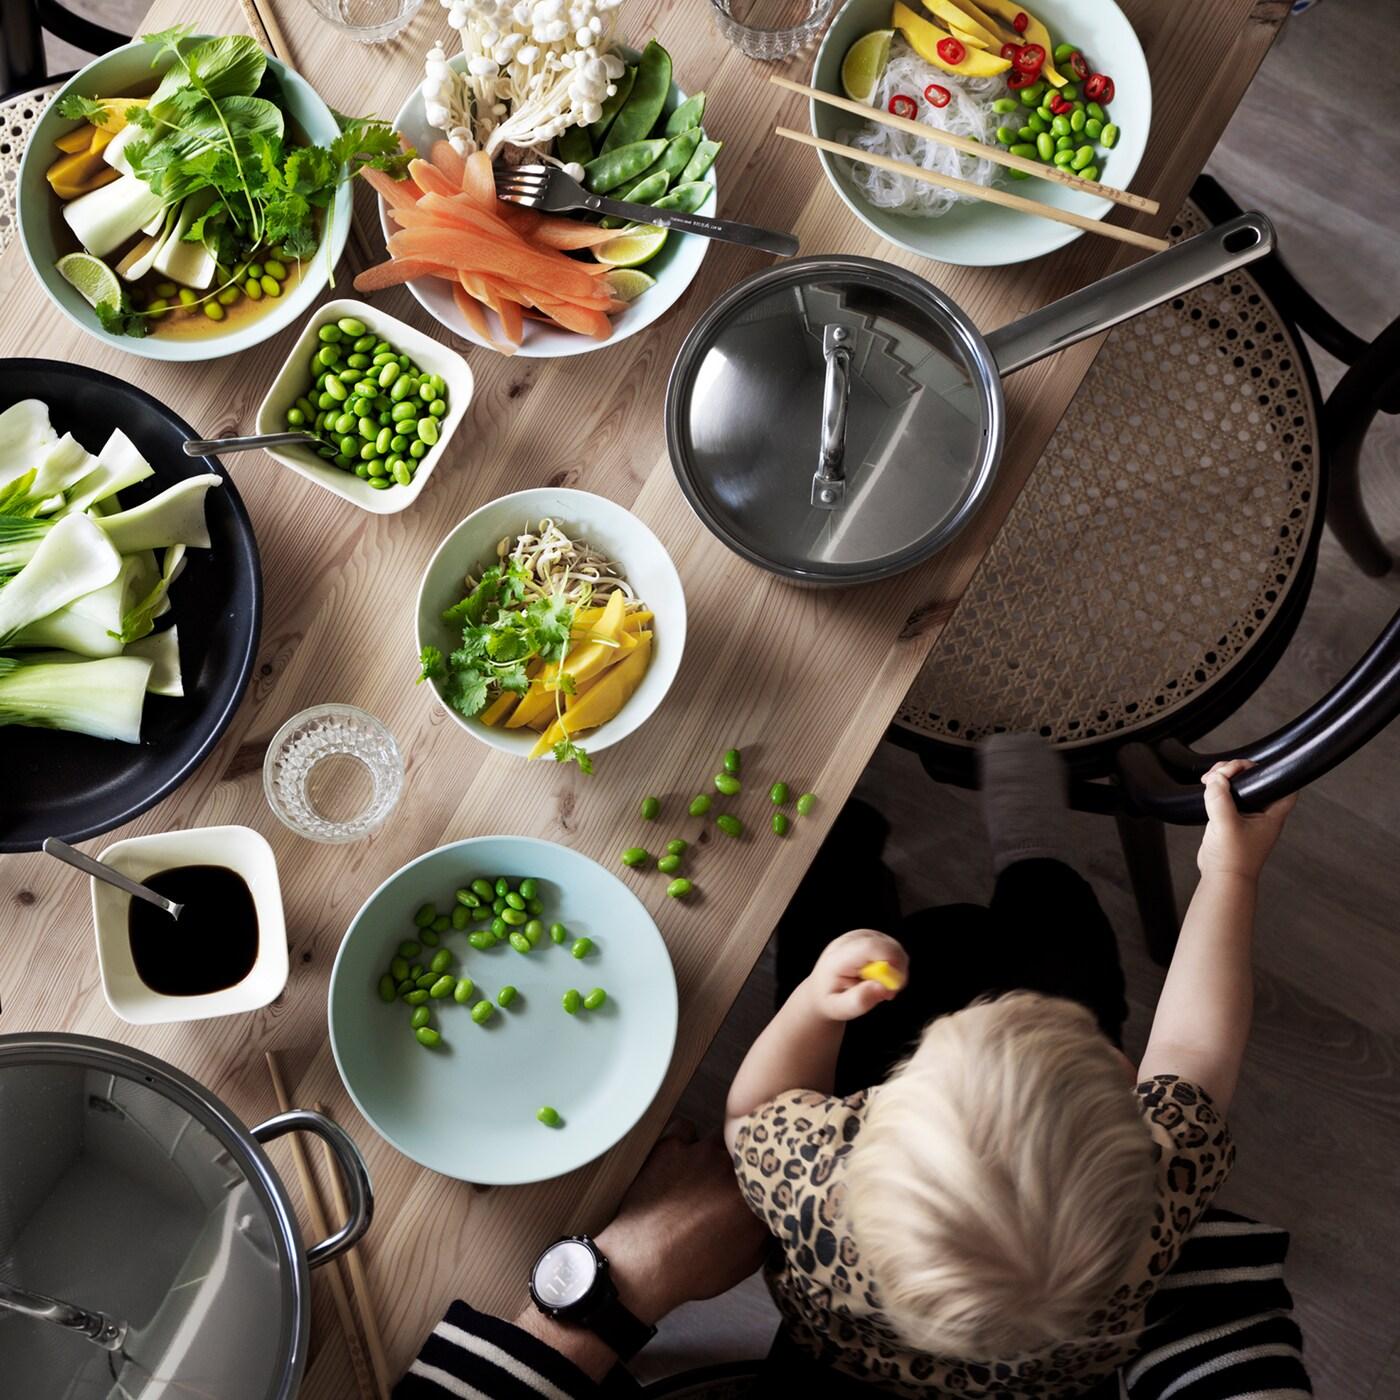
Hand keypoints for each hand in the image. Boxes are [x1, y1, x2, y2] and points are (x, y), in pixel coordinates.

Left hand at [594, 1127, 766, 1325]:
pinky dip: (684, 1141)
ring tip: (704, 1171)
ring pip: (720, 1132)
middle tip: (733, 1176)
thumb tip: (774, 1212)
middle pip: (750, 1144)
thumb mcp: (748, 1261)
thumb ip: (769, 1228)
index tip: (764, 1178)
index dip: (771, 1171)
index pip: (777, 1169)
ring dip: (717, 1148)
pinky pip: (685, 1129)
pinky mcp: (672, 1145)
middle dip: (746, 1156)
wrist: (644, 1263)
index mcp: (757, 1195)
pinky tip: (679, 1160)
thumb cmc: (693, 1269)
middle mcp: (734, 1167)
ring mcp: (702, 1152)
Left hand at [804, 929, 907, 1021]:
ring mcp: (859, 936)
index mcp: (838, 957)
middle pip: (887, 944)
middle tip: (890, 992)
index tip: (896, 984)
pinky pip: (891, 947)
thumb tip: (882, 987)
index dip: (891, 961)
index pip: (870, 947)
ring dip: (895, 969)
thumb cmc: (830, 999)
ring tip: (881, 987)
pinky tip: (881, 978)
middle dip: (897, 969)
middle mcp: (848, 941)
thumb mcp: (840, 1008)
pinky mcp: (868, 937)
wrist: (820, 990)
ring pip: (892, 946)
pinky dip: (893, 964)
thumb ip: (859, 1001)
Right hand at [1196, 759, 1296, 880]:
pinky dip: (1217, 791)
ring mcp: (1246, 818)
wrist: (1222, 879)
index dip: (1272, 773)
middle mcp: (1261, 814)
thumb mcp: (1226, 824)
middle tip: (1221, 772)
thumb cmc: (1233, 859)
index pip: (1284, 787)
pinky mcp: (1230, 822)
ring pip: (1240, 789)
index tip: (1252, 767)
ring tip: (1210, 779)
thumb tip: (1216, 778)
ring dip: (1225, 780)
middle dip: (1238, 771)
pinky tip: (1207, 791)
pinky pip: (1226, 799)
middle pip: (1256, 782)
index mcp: (1271, 815)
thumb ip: (1220, 798)